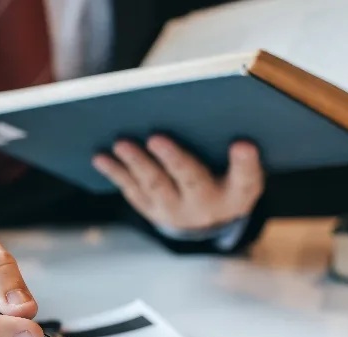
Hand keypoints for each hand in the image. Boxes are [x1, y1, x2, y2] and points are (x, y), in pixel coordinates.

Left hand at [92, 136, 262, 231]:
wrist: (207, 218)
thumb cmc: (227, 175)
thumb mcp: (241, 167)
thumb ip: (236, 149)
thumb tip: (214, 107)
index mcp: (238, 193)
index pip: (247, 179)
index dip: (245, 163)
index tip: (243, 143)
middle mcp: (207, 206)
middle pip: (192, 181)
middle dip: (174, 160)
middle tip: (156, 137)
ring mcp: (175, 211)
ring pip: (155, 186)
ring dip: (137, 163)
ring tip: (121, 143)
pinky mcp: (151, 209)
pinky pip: (132, 190)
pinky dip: (116, 172)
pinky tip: (100, 156)